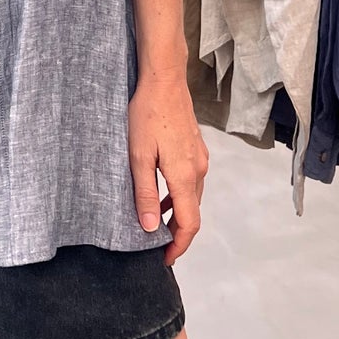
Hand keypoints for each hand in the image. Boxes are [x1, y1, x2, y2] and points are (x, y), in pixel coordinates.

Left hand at [128, 65, 209, 266]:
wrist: (164, 79)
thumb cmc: (147, 113)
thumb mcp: (138, 156)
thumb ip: (144, 193)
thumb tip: (148, 227)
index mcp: (185, 176)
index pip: (189, 224)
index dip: (179, 246)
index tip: (165, 259)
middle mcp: (199, 170)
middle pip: (193, 213)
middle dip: (177, 234)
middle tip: (156, 246)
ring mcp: (200, 158)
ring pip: (192, 197)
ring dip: (176, 214)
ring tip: (154, 224)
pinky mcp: (195, 148)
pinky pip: (190, 181)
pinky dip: (178, 195)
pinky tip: (160, 194)